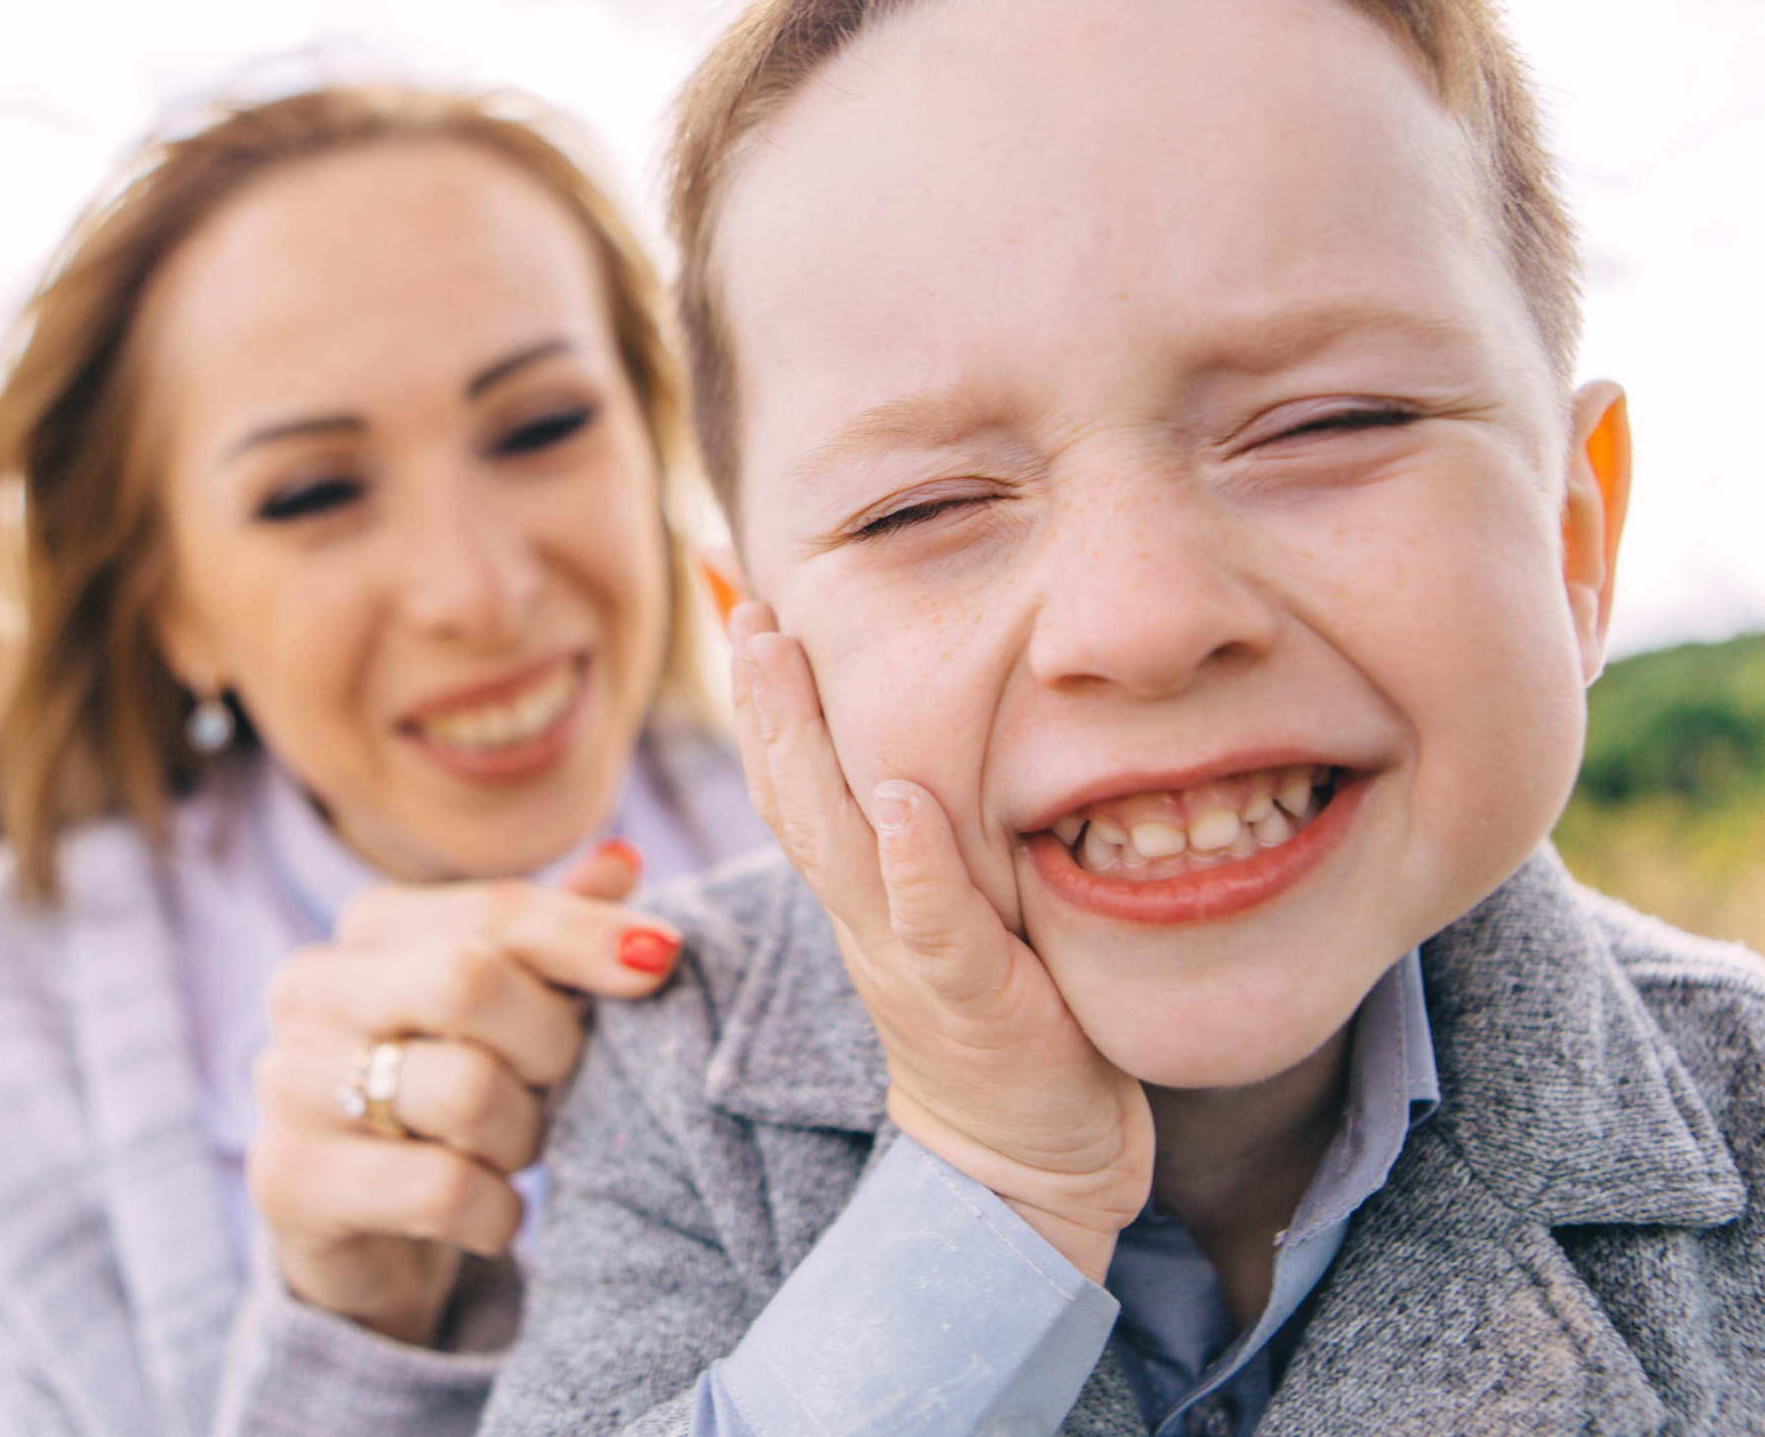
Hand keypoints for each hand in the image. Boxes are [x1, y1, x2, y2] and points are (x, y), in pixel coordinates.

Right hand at [247, 843, 685, 1344]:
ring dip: (524, 1135)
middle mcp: (312, 988)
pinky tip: (491, 1211)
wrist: (365, 1234)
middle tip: (560, 1085)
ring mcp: (288, 1084)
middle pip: (468, 978)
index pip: (495, 910)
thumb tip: (623, 859)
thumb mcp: (511, 1010)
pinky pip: (444, 1189)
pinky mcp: (291, 1181)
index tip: (662, 959)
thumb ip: (555, 936)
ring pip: (465, 1090)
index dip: (587, 935)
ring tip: (512, 1147)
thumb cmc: (453, 1094)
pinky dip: (498, 1210)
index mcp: (371, 928)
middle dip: (549, 1042)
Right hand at [729, 602, 1151, 1281]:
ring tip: (774, 652)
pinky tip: (900, 801)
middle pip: (790, 794)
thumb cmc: (1001, 1022)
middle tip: (741, 600)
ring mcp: (907, 959)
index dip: (764, 693)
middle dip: (761, 696)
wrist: (1024, 1169)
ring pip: (832, 841)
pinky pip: (931, 926)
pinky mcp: (971, 1003)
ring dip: (799, 743)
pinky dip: (911, 863)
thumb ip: (931, 837)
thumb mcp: (951, 913)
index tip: (744, 595)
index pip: (795, 778)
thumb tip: (927, 733)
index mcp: (861, 891)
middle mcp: (864, 915)